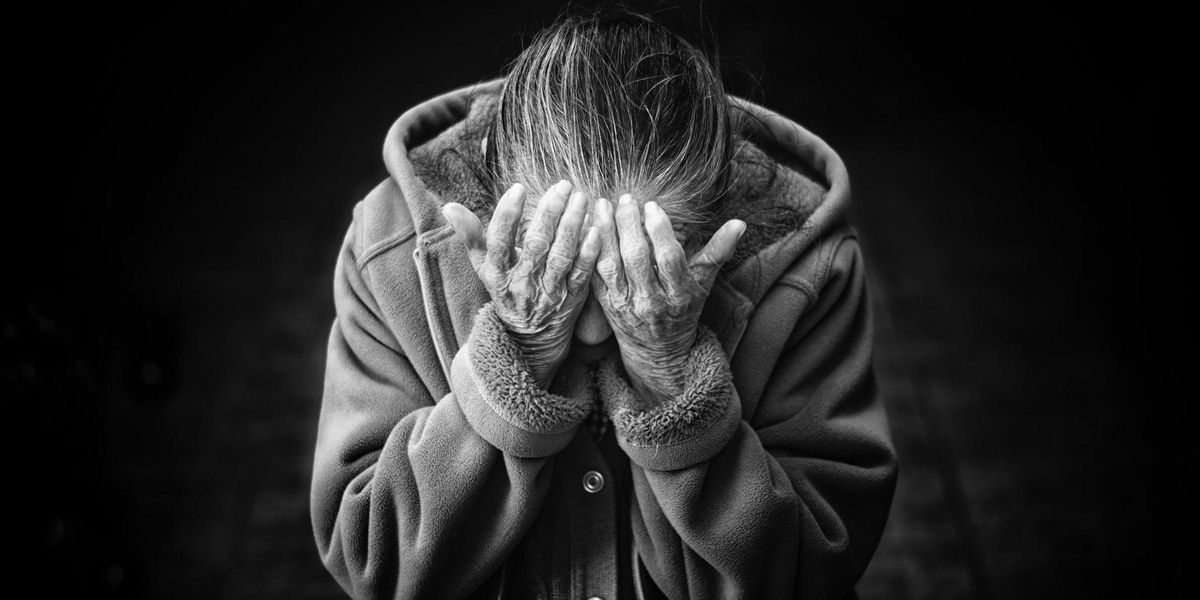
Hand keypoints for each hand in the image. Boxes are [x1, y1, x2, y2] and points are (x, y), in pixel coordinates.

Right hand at [443, 181, 599, 388]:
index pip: (498, 241)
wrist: (530, 338)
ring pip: (561, 257)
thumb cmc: (506, 291)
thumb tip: (448, 207)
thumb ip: (470, 236)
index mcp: (497, 273)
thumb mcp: (484, 267)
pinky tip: (596, 230)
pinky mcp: (571, 299)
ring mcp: (548, 292)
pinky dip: (589, 253)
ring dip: (572, 226)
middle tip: (562, 186)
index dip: (507, 215)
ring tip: (581, 198)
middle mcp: (522, 283)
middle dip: (549, 213)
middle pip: (535, 245)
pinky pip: (581, 274)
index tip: (518, 188)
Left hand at [591, 193, 744, 404]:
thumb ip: (718, 252)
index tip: (652, 206)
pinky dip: (590, 251)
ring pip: (611, 265)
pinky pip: (594, 275)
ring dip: (605, 233)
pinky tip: (587, 228)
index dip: (660, 231)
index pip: (669, 258)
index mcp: (679, 295)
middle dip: (629, 225)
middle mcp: (651, 301)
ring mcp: (626, 305)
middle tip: (626, 199)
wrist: (658, 352)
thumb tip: (740, 223)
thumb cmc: (684, 311)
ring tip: (602, 205)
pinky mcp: (606, 305)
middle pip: (637, 259)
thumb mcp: (704, 284)